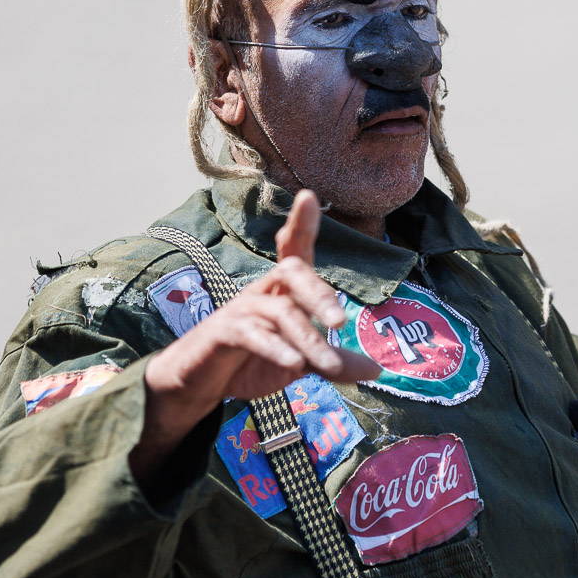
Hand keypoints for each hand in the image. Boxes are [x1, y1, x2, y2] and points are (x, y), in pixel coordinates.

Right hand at [135, 190, 379, 481]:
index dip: (301, 224)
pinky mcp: (224, 333)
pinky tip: (294, 363)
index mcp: (283, 291)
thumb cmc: (253, 360)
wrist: (202, 382)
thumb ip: (334, 363)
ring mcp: (242, 310)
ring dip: (307, 339)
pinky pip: (251, 333)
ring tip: (328, 364)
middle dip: (318, 292)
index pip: (295, 250)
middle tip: (339, 323)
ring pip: (279, 311)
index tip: (308, 196)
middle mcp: (263, 291)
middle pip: (292, 271)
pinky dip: (275, 347)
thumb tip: (375, 369)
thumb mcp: (300, 363)